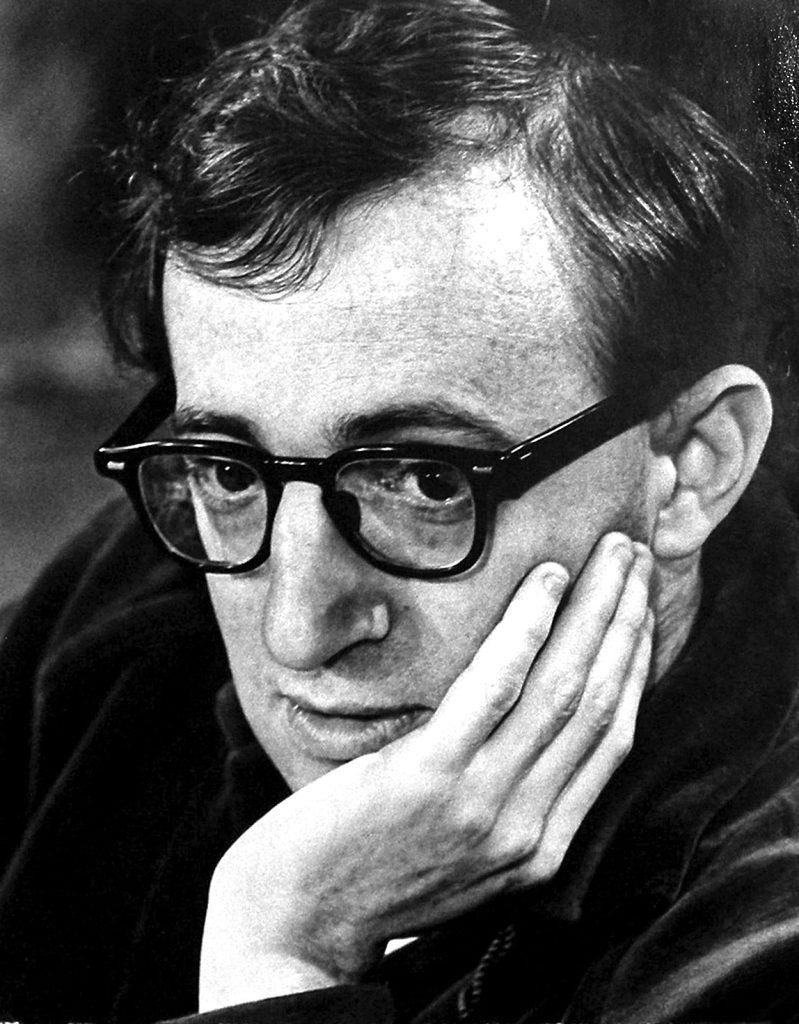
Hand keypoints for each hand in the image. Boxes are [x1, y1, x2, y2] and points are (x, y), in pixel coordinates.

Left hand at [199, 533, 653, 1008]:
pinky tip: (546, 582)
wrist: (293, 922)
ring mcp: (481, 805)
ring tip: (610, 553)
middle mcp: (526, 829)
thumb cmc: (369, 865)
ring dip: (596, 612)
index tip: (640, 608)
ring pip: (564, 691)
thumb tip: (523, 711)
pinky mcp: (430, 778)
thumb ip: (504, 791)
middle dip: (627, 622)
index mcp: (540, 844)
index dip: (634, 665)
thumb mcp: (458, 842)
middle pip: (600, 705)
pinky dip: (527, 630)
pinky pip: (494, 689)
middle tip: (636, 558)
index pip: (612, 740)